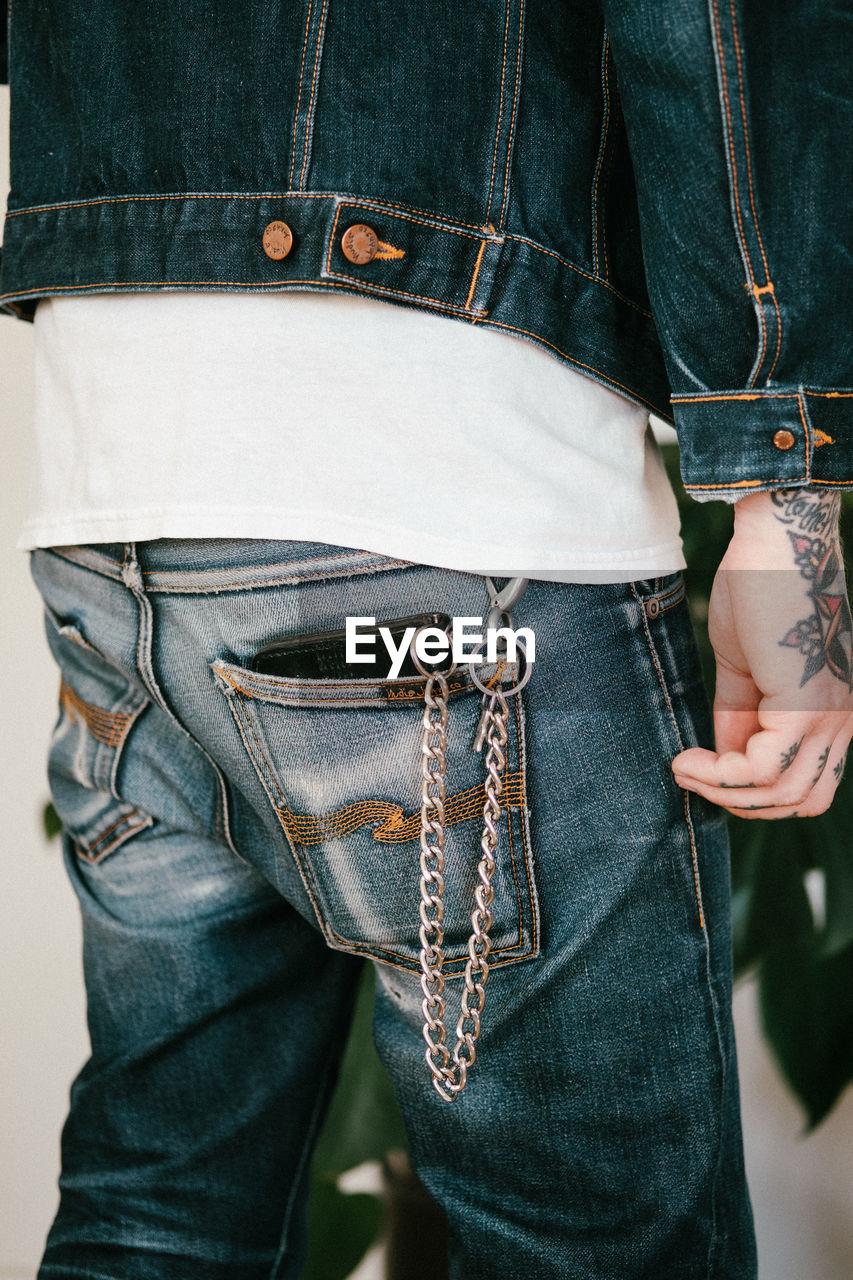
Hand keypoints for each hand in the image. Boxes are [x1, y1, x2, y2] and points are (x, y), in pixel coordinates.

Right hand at [672, 488, 852, 818]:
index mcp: (834, 711)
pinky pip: (762, 769)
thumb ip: (741, 714)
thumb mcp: (745, 666)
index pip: (806, 785)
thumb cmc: (760, 589)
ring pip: (782, 794)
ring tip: (683, 765)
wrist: (776, 540)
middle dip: (741, 802)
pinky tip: (688, 757)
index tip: (701, 765)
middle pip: (801, 801)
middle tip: (693, 775)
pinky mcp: (807, 706)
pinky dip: (718, 773)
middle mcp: (843, 720)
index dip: (751, 790)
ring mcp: (830, 715)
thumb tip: (720, 756)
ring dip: (721, 791)